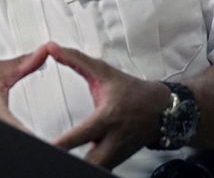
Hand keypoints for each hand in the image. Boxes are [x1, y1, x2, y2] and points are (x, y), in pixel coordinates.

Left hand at [45, 42, 168, 168]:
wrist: (162, 109)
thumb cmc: (131, 91)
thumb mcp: (104, 72)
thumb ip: (75, 60)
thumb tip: (53, 48)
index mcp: (108, 116)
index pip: (83, 133)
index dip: (65, 143)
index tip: (50, 146)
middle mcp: (114, 138)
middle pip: (92, 163)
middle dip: (72, 164)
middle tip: (52, 159)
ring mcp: (117, 153)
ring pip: (98, 169)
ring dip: (79, 167)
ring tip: (60, 163)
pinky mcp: (118, 161)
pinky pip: (101, 169)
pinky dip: (90, 168)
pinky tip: (74, 165)